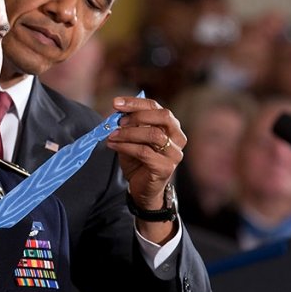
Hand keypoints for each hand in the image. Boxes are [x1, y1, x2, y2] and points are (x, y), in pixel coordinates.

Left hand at [106, 96, 186, 240]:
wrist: (142, 189)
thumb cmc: (138, 161)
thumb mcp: (132, 138)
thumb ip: (128, 124)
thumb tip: (116, 110)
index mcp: (171, 126)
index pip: (156, 107)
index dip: (135, 102)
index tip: (116, 102)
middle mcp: (178, 137)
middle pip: (163, 116)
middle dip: (137, 115)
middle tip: (118, 121)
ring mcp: (174, 153)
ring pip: (153, 135)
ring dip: (129, 133)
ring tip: (112, 135)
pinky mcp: (165, 168)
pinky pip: (144, 152)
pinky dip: (126, 146)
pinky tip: (113, 145)